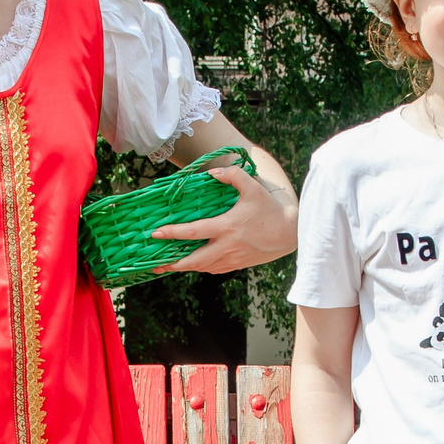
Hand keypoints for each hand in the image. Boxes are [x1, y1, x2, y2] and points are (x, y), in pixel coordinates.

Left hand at [149, 165, 297, 276]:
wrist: (289, 233)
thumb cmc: (269, 209)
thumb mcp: (253, 188)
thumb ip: (232, 176)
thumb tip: (211, 173)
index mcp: (227, 227)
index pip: (193, 232)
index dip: (172, 233)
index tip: (156, 234)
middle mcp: (226, 246)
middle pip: (193, 260)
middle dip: (172, 263)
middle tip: (154, 263)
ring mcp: (232, 258)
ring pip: (202, 267)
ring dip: (184, 268)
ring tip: (167, 265)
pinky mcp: (237, 264)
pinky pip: (214, 269)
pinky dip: (200, 268)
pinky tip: (193, 264)